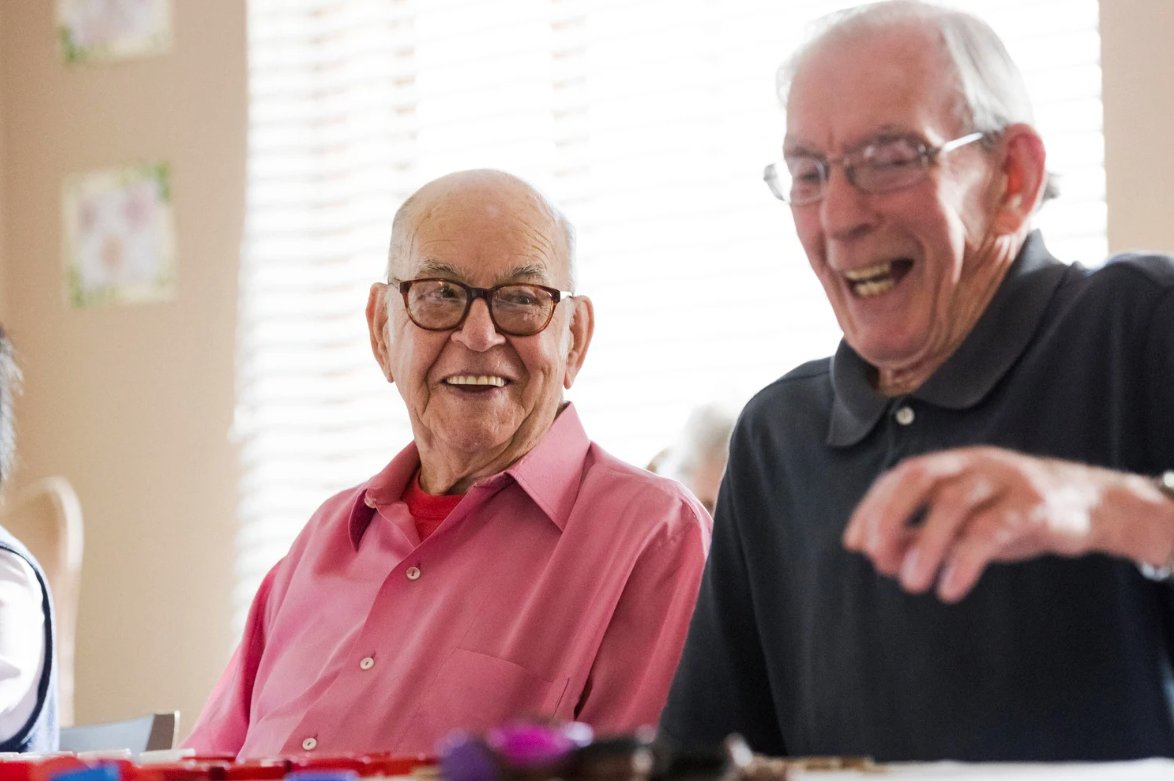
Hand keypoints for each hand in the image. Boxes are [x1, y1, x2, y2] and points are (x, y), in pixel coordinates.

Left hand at [842, 447, 1173, 601]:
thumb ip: (923, 534)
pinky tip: (950, 588)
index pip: (899, 476)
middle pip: (919, 476)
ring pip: (953, 502)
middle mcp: (974, 463)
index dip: (871, 507)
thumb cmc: (1016, 513)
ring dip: (925, 544)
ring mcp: (1005, 480)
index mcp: (953, 463)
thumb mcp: (965, 521)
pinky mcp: (1035, 505)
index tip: (854, 544)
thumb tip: (877, 556)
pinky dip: (964, 560)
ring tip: (911, 584)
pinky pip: (992, 530)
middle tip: (875, 557)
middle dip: (889, 515)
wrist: (1092, 506)